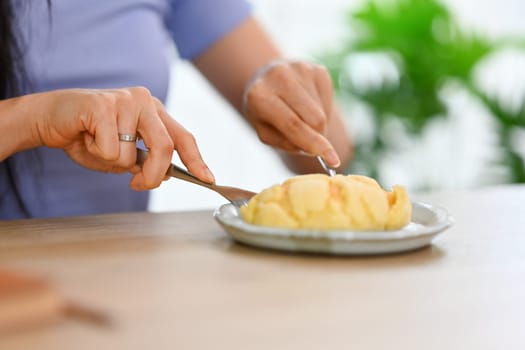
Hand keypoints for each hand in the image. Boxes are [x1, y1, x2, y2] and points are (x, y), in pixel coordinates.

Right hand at [30, 87, 213, 189]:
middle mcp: (144, 101)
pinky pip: (110, 150)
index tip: (208, 178)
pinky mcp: (103, 105)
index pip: (183, 137)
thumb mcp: (123, 154)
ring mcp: (125, 100)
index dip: (196, 160)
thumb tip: (168, 174)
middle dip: (153, 175)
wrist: (50, 118)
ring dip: (112, 162)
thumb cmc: (89, 136)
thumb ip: (146, 161)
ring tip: (97, 143)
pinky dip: (96, 153)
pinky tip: (86, 137)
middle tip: (137, 185)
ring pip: (131, 155)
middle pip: (165, 147)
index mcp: (154, 111)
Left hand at [243, 60, 340, 166]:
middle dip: (318, 136)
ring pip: (322, 112)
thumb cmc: (265, 113)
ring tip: (300, 116)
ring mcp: (300, 68)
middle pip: (315, 119)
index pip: (293, 125)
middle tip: (309, 138)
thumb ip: (290, 143)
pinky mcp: (316, 68)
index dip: (314, 144)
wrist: (266, 81)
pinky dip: (321, 109)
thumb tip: (318, 147)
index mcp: (260, 96)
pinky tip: (306, 104)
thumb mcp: (266, 132)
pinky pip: (328, 99)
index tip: (332, 160)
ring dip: (317, 123)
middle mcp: (279, 76)